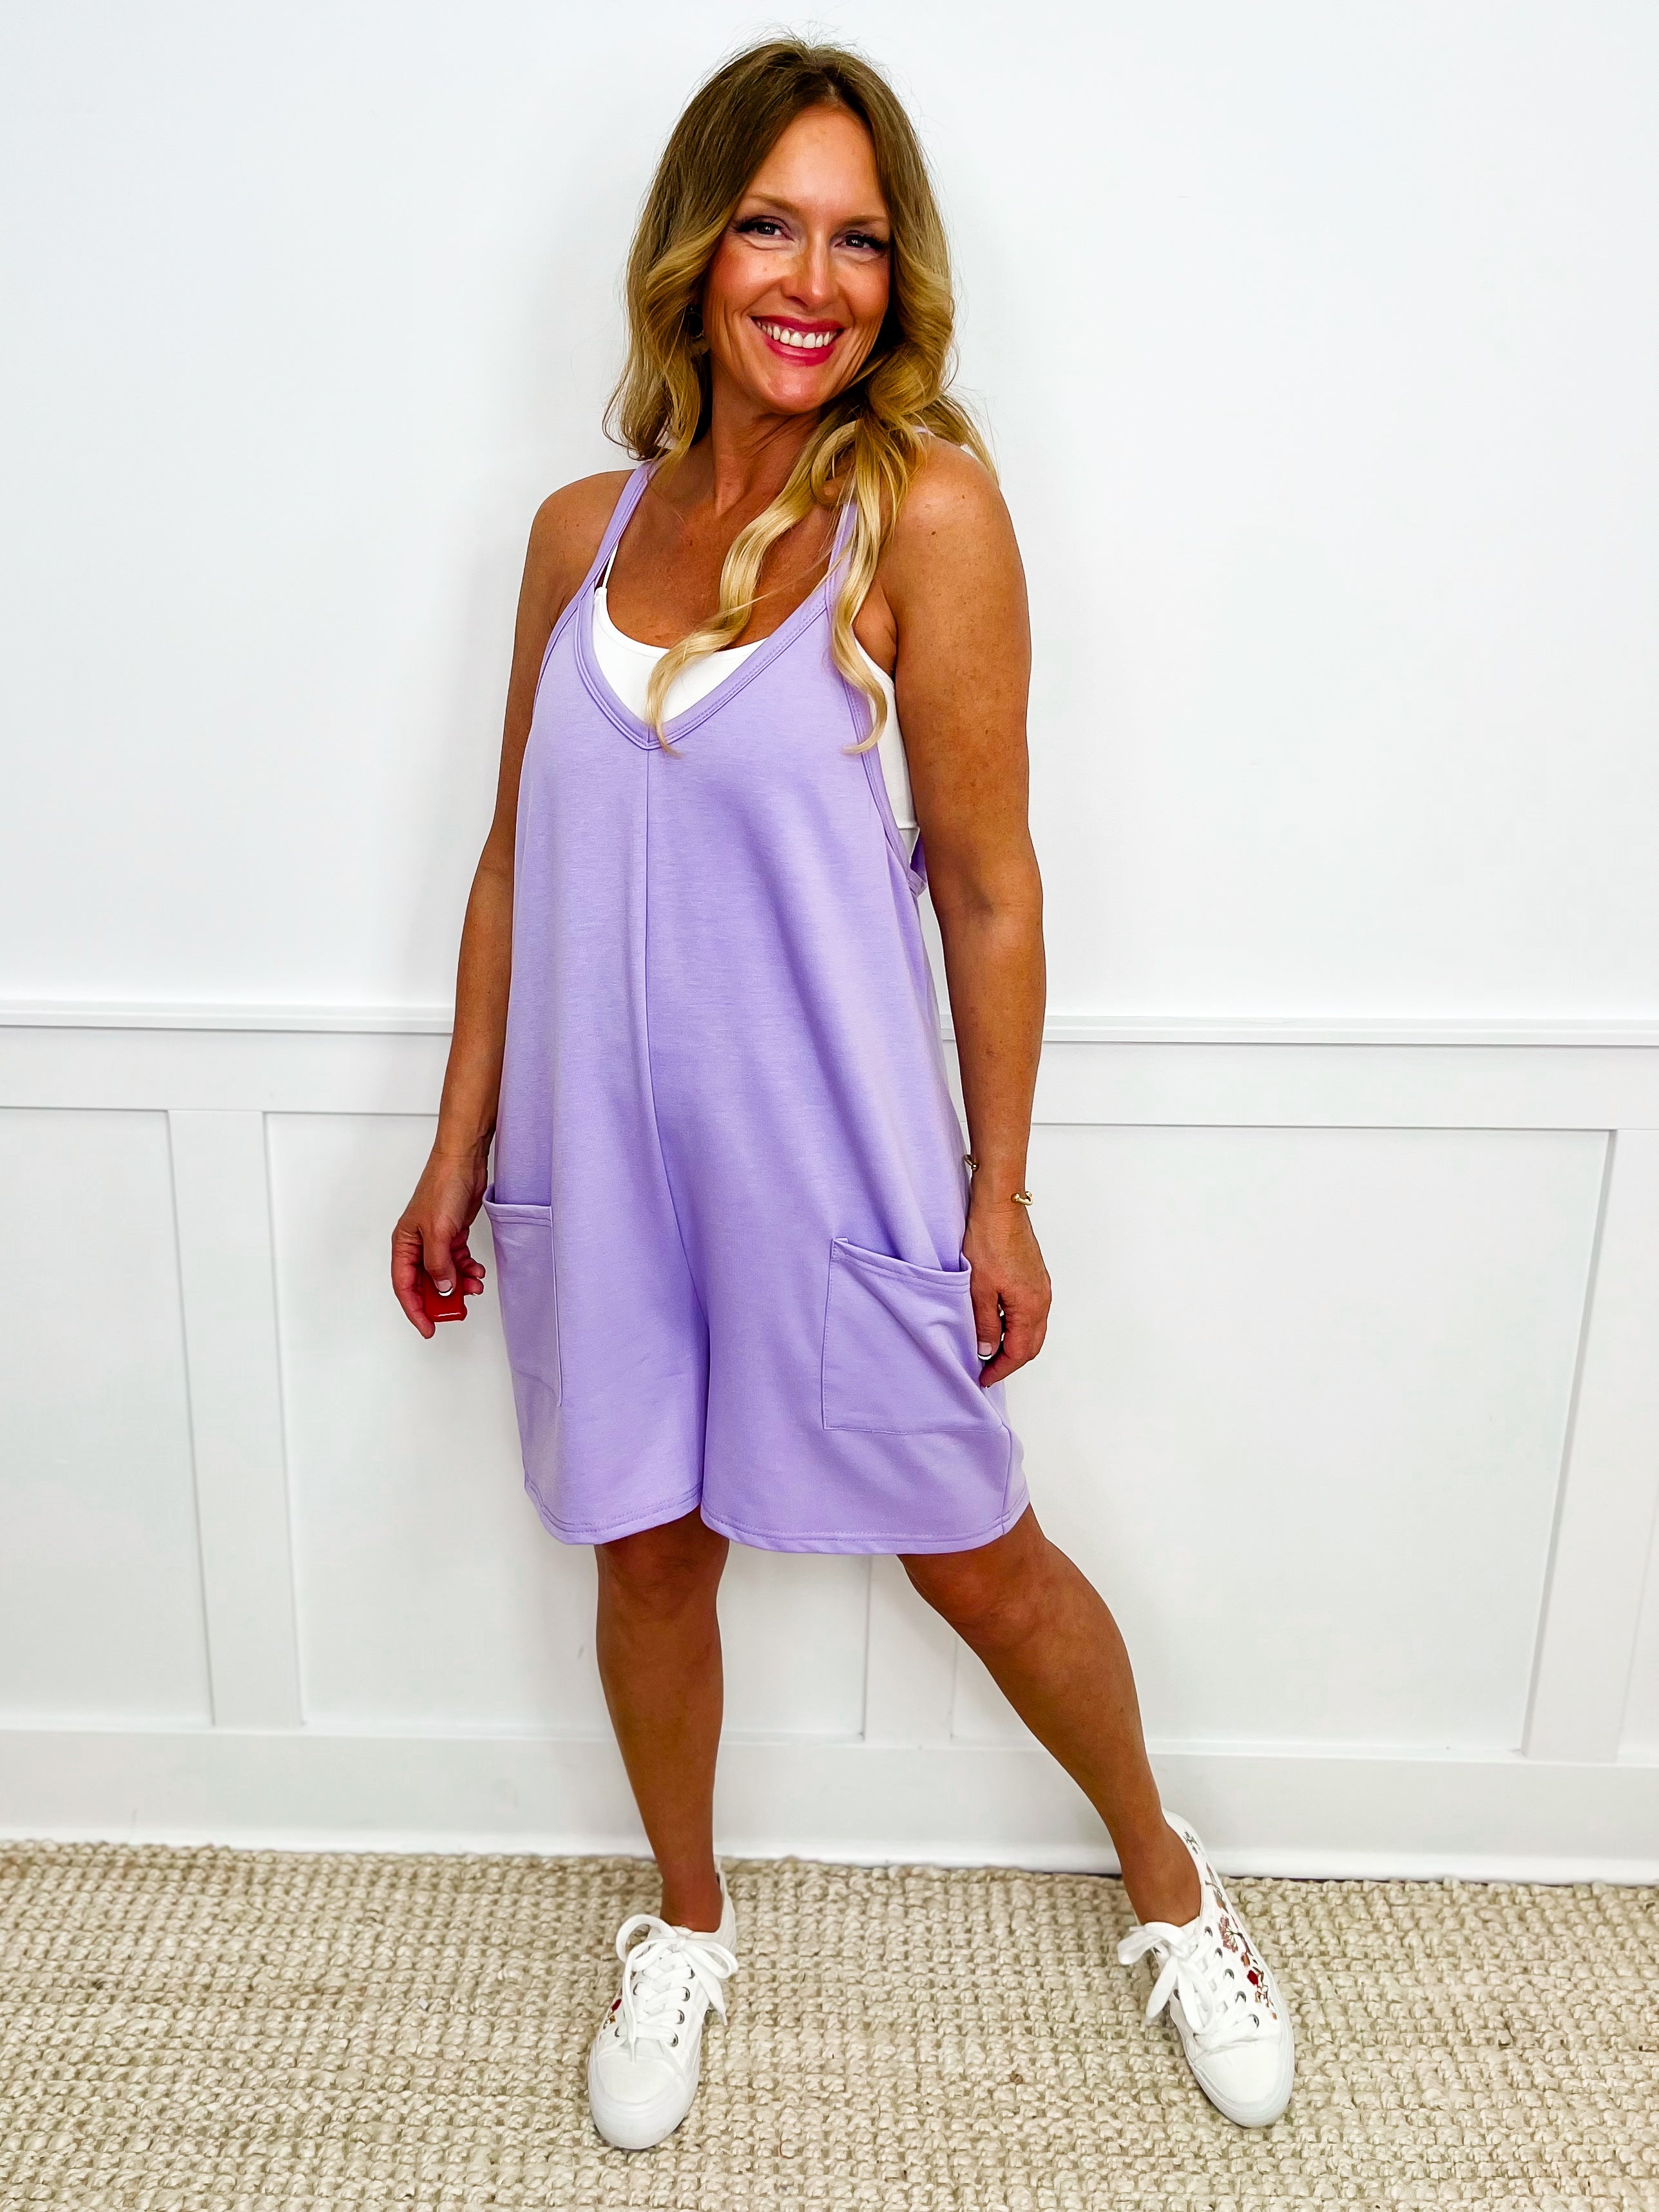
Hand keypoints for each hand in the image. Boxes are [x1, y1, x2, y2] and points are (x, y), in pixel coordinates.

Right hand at [392, 1145, 489, 1337]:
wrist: (464, 1161)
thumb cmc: (442, 1186)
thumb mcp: (438, 1231)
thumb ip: (439, 1264)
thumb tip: (443, 1288)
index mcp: (404, 1244)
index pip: (404, 1286)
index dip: (415, 1309)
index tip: (429, 1327)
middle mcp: (417, 1245)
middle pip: (424, 1283)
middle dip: (440, 1300)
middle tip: (456, 1312)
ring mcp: (435, 1240)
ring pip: (443, 1274)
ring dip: (459, 1284)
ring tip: (474, 1288)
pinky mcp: (452, 1235)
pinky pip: (457, 1261)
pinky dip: (467, 1270)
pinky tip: (477, 1272)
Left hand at [963, 1191, 1050, 1387]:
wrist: (1000, 1205)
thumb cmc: (989, 1240)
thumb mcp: (978, 1288)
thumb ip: (985, 1323)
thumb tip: (987, 1349)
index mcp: (1031, 1305)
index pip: (1020, 1351)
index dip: (1001, 1368)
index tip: (984, 1378)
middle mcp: (1042, 1298)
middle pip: (1032, 1344)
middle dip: (1010, 1360)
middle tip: (987, 1369)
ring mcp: (1040, 1286)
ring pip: (1032, 1328)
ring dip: (1014, 1343)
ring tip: (989, 1348)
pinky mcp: (1034, 1275)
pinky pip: (1030, 1311)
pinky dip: (1016, 1325)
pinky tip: (997, 1322)